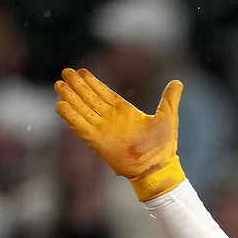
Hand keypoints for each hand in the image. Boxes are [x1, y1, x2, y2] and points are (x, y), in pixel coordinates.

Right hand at [54, 68, 185, 200]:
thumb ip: (169, 99)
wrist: (158, 166)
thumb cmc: (164, 145)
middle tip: (66, 72)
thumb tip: (177, 81)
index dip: (93, 82)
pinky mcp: (97, 141)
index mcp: (125, 112)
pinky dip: (70, 116)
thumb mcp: (168, 116)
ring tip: (59, 85)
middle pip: (90, 98)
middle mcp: (111, 119)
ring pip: (82, 109)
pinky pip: (80, 126)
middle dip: (78, 86)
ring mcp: (103, 129)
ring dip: (71, 98)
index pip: (105, 93)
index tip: (81, 71)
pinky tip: (60, 105)